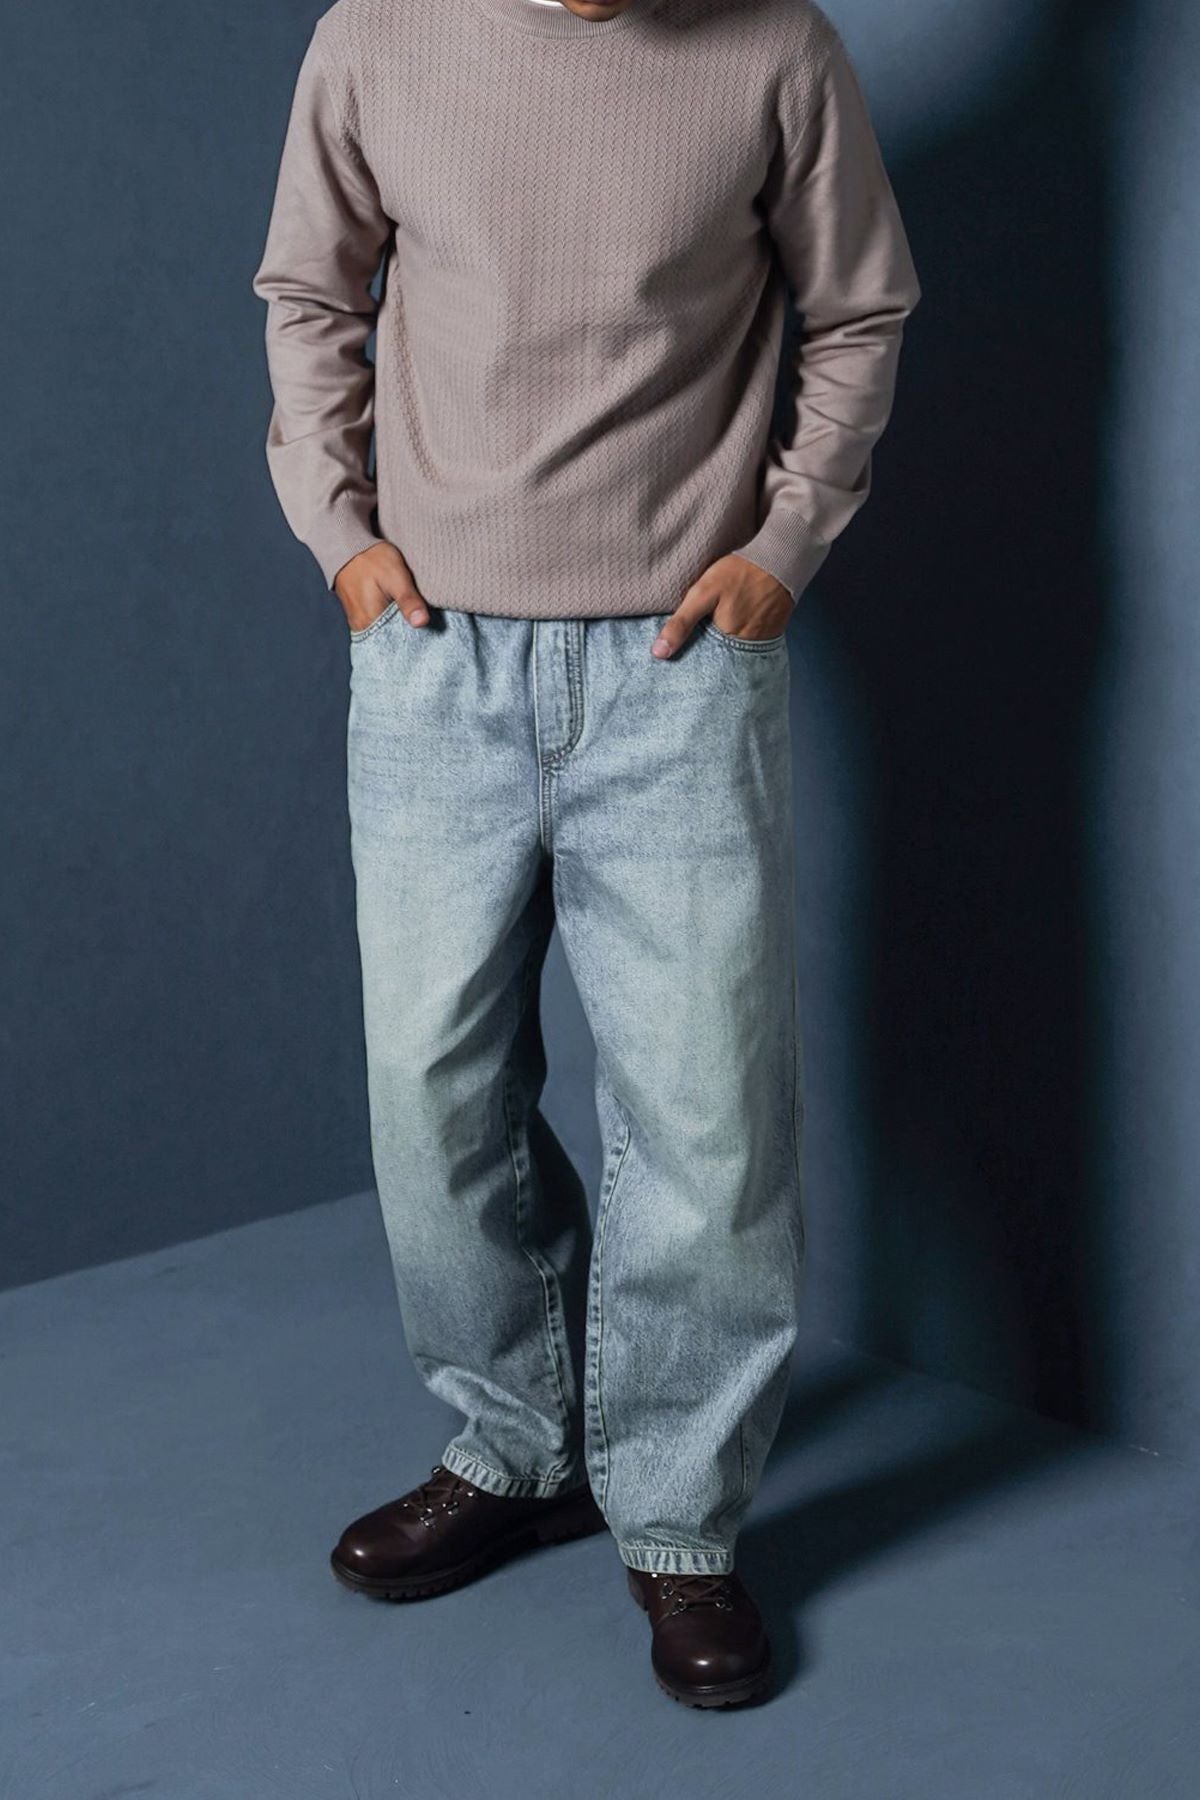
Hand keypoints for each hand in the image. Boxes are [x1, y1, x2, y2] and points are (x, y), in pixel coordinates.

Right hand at [333, 542, 430, 632]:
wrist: (348, 544)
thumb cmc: (373, 559)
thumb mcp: (396, 577)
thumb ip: (408, 601)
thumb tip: (421, 622)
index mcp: (370, 622)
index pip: (394, 645)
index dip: (412, 641)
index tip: (426, 637)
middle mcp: (361, 626)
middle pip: (388, 641)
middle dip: (405, 636)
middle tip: (420, 624)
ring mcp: (356, 621)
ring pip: (382, 633)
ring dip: (396, 628)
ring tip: (408, 618)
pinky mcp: (356, 614)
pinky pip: (375, 625)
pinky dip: (387, 622)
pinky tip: (396, 614)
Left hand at [651, 554, 792, 656]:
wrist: (779, 561)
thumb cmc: (739, 573)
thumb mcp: (703, 593)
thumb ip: (680, 623)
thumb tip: (658, 653)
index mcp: (724, 643)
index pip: (701, 663)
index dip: (689, 657)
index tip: (677, 656)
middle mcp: (744, 651)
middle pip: (718, 661)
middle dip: (706, 655)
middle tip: (699, 640)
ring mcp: (760, 645)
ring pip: (734, 654)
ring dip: (723, 649)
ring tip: (716, 633)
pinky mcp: (770, 637)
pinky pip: (750, 647)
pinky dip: (740, 642)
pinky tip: (736, 626)